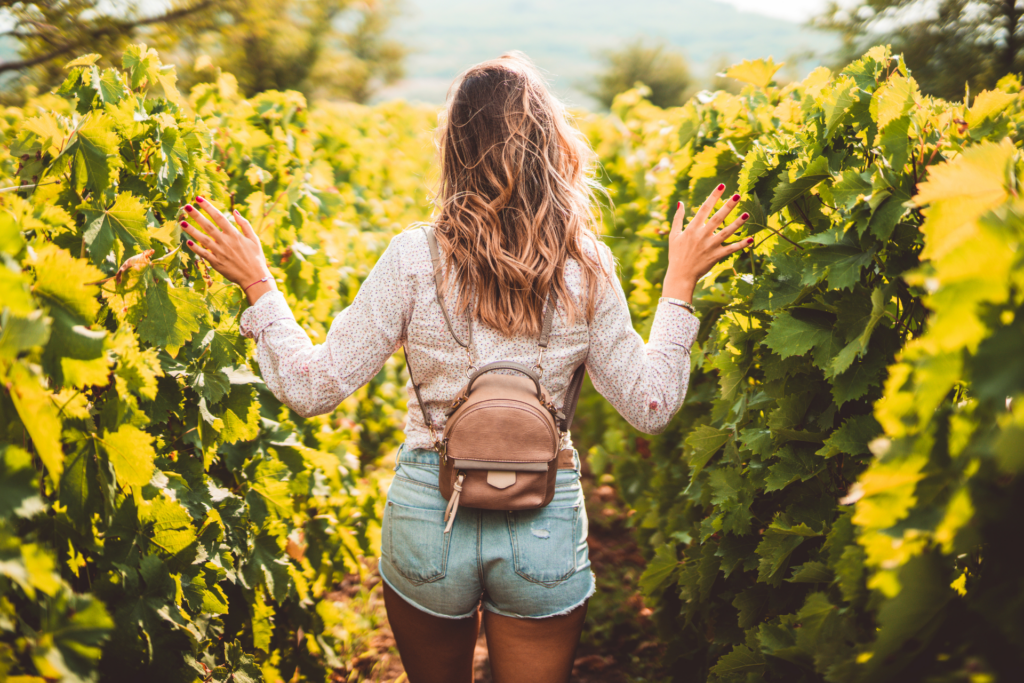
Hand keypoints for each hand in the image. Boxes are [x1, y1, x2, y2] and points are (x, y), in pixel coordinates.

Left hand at [180, 196, 273, 304]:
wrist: (255, 277)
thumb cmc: (256, 257)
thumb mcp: (254, 239)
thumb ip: (244, 224)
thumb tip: (234, 211)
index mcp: (235, 235)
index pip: (219, 217)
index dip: (208, 207)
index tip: (198, 198)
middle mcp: (226, 242)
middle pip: (208, 226)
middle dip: (197, 215)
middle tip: (186, 206)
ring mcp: (220, 253)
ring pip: (203, 239)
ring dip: (192, 230)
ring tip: (182, 222)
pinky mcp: (217, 263)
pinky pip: (204, 254)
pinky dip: (196, 248)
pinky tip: (188, 242)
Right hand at [662, 183, 752, 302]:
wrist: (680, 275)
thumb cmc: (676, 254)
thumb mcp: (674, 235)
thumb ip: (678, 218)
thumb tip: (680, 203)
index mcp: (692, 228)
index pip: (704, 208)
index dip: (713, 196)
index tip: (722, 185)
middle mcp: (702, 235)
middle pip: (717, 218)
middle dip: (728, 206)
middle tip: (738, 195)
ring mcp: (710, 246)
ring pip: (726, 232)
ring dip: (737, 224)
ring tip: (746, 215)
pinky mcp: (716, 256)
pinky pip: (730, 249)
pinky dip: (741, 245)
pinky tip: (751, 239)